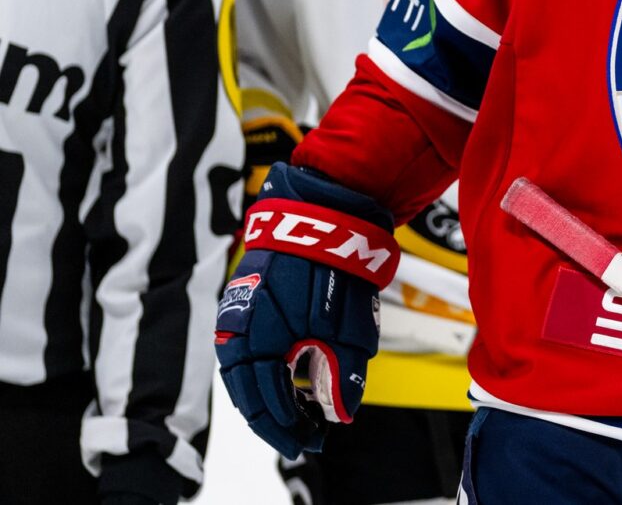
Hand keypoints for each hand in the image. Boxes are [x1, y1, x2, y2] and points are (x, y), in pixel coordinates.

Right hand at [214, 163, 397, 457]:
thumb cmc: (336, 269)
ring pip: (243, 372)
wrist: (323, 215)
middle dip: (276, 417)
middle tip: (303, 433)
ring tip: (298, 409)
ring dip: (268, 394)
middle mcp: (236, 333)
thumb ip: (340, 376)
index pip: (264, 403)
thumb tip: (339, 414)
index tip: (308, 442)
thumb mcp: (349, 331)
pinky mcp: (243, 300)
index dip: (287, 428)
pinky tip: (287, 375)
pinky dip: (263, 368)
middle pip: (248, 392)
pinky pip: (245, 347)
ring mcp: (235, 315)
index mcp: (257, 343)